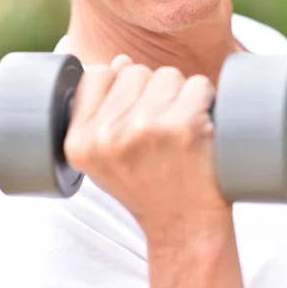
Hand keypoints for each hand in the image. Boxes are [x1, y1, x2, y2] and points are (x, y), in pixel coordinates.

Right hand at [64, 56, 229, 237]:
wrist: (185, 226)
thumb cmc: (145, 184)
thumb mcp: (103, 156)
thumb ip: (98, 109)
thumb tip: (120, 61)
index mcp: (81, 142)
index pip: (97, 75)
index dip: (119, 87)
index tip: (132, 112)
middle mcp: (109, 135)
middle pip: (135, 71)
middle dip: (150, 92)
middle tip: (159, 129)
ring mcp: (147, 129)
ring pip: (167, 74)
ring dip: (178, 95)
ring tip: (177, 130)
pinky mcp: (185, 126)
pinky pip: (198, 84)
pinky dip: (205, 99)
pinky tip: (200, 126)